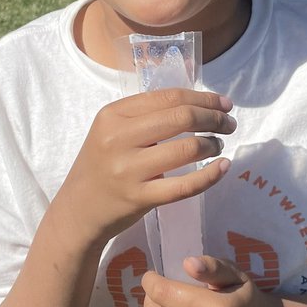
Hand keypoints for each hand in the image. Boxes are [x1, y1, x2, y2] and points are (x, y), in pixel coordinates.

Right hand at [53, 89, 236, 248]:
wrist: (78, 210)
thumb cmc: (102, 165)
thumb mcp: (112, 131)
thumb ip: (146, 116)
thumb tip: (199, 104)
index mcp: (113, 114)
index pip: (168, 97)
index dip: (204, 98)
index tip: (224, 104)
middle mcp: (118, 138)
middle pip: (182, 117)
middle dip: (214, 118)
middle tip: (228, 124)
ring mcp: (128, 169)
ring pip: (187, 149)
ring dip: (212, 144)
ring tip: (218, 146)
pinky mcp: (139, 198)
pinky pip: (185, 185)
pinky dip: (211, 175)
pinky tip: (223, 167)